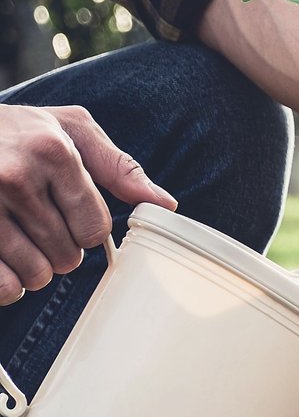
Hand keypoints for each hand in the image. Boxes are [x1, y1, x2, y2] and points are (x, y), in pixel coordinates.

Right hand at [0, 105, 175, 303]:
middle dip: (62, 250)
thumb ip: (118, 167)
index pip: (95, 228)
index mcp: (52, 153)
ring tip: (20, 240)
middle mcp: (16, 178)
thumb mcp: (69, 130)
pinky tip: (4, 260)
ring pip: (36, 274)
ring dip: (34, 268)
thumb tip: (165, 204)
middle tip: (41, 227)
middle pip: (68, 256)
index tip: (71, 216)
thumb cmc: (19, 131)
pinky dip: (8, 284)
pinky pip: (3, 286)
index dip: (87, 230)